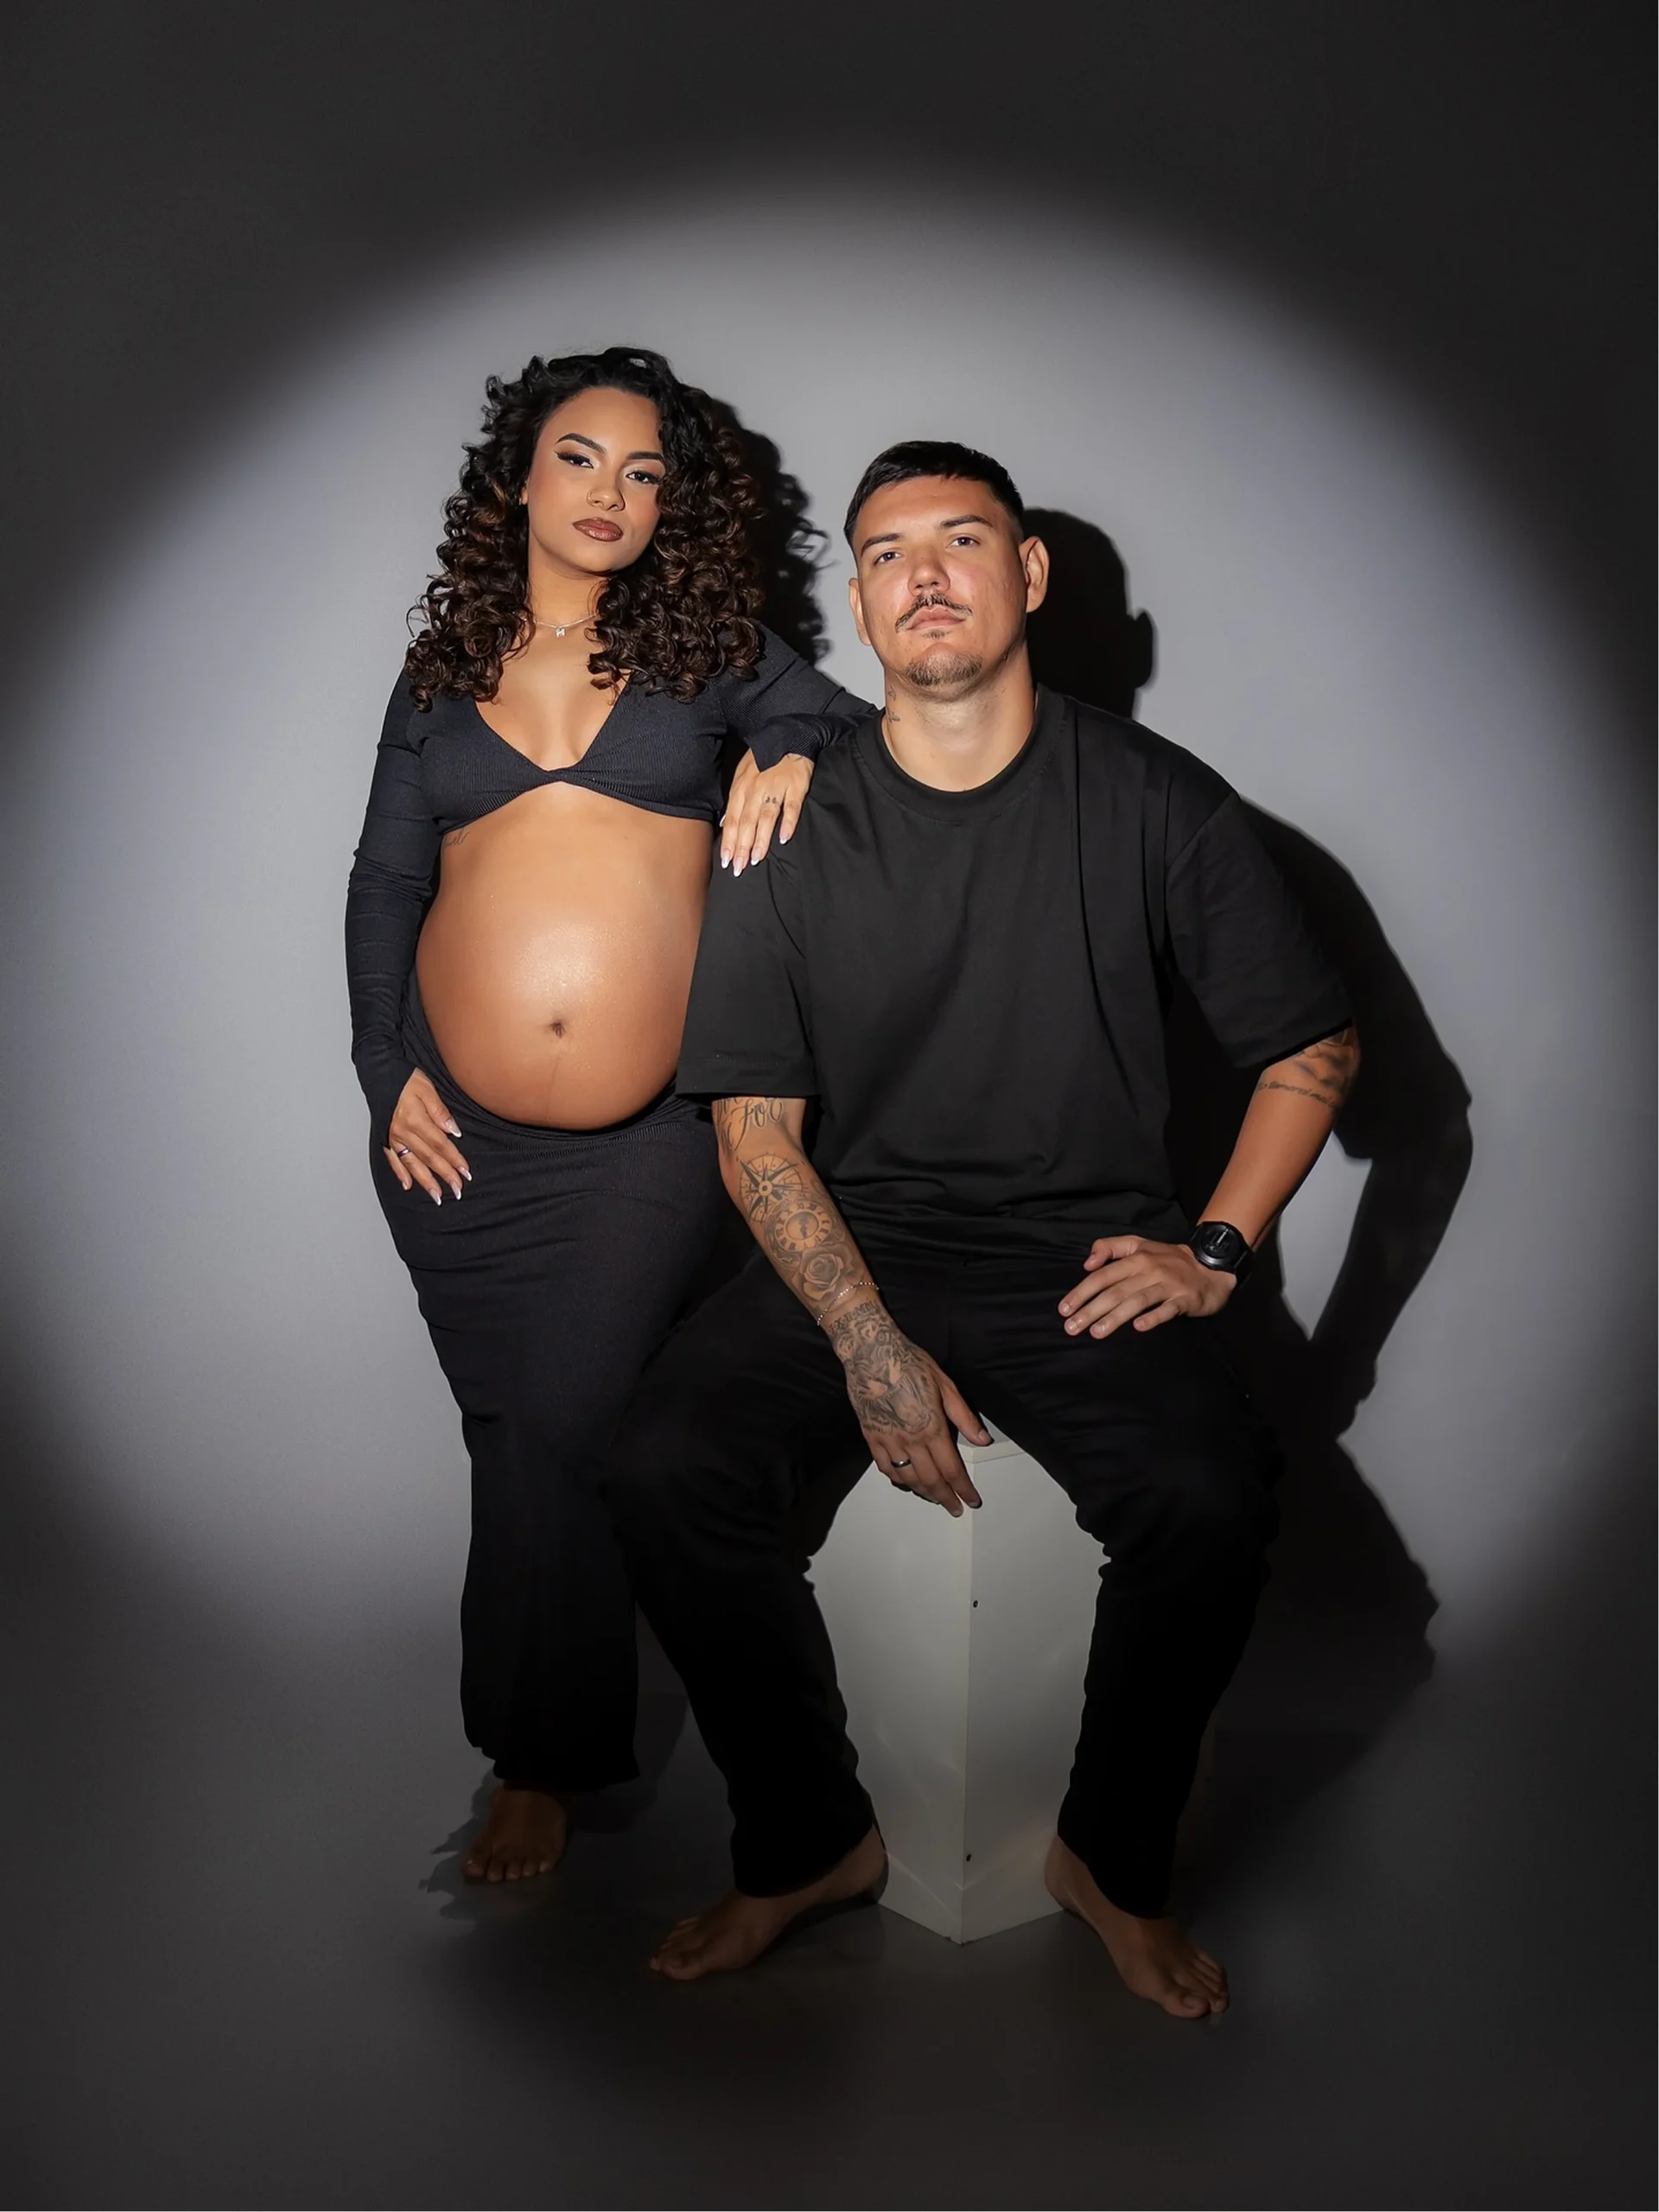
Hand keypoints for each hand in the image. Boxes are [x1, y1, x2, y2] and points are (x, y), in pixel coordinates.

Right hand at [384, 1069, 470, 1203]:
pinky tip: (408, 1185)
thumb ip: (440, 1112)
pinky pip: (393, 1159)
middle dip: (444, 1175)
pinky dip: (400, 1173)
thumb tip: (454, 1132)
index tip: (466, 1172)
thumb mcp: (427, 1089)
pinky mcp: (385, 1137)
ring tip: (437, 1196)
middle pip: (428, 1157)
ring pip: (412, 1163)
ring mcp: (393, 1136)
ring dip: (425, 1181)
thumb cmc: (405, 1078)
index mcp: (416, 1120)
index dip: (454, 1159)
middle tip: (458, 1190)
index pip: (440, 1144)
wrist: (378, 1072)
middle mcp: (403, 1132)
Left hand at [720, 751, 812, 873]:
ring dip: (760, 839)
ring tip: (755, 859)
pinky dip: (788, 822)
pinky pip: (792, 807)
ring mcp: (777, 788)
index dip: (728, 840)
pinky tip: (784, 838)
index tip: (725, 861)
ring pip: (766, 817)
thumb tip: (723, 824)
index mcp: (742, 787)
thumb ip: (734, 799)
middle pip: (746, 821)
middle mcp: (756, 789)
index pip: (732, 818)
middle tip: (738, 867)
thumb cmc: (764, 759)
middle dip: (740, 846)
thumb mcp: (742, 774)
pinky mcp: (796, 786)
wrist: (789, 736)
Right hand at [825, 1297, 989, 1515]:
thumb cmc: (910, 1363)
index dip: (964, 1488)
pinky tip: (905, 1482)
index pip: (952, 1469)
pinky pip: (885, 1467)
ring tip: (934, 1499)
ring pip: (907, 1478)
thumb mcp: (945, 1385)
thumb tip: (982, 1439)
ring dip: (923, 1493)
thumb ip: (963, 1416)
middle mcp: (910, 1440)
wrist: (871, 1353)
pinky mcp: (871, 1437)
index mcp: (931, 1427)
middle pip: (931, 1480)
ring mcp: (888, 1441)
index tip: (972, 1500)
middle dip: (946, 1498)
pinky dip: (897, 1480)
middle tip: (955, 1508)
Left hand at [1059, 1235, 1236, 1338]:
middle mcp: (1149, 1270)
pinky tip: (1138, 1328)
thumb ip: (1111, 1247)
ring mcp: (1168, 1285)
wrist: (1211, 1266)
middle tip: (1071, 1327)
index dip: (1081, 1292)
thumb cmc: (1169, 1259)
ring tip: (1096, 1332)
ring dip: (1115, 1317)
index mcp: (1135, 1257)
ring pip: (1136, 1301)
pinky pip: (1167, 1309)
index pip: (1102, 1276)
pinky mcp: (1184, 1299)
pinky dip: (1153, 1318)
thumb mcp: (1139, 1244)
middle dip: (1090, 1310)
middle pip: (1115, 1291)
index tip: (1064, 1309)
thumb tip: (1087, 1263)